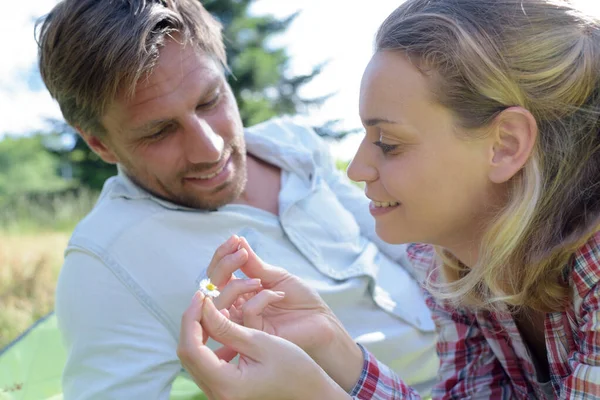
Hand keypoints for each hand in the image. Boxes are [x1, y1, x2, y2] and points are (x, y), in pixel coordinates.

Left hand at [177, 292, 349, 399]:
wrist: (312, 394)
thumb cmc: (295, 369)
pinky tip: (221, 327)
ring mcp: (219, 394)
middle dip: (193, 322)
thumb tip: (204, 307)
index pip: (191, 348)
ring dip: (200, 331)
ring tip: (212, 308)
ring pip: (195, 358)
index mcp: (226, 384)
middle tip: (205, 298)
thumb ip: (228, 327)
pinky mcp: (225, 390)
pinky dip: (209, 343)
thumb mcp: (261, 342)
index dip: (192, 318)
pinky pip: (206, 363)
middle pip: (188, 353)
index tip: (202, 296)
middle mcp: (217, 394)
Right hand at [207, 236, 363, 391]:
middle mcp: (235, 308)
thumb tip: (238, 241)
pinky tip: (278, 295)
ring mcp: (242, 323)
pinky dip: (260, 298)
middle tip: (241, 253)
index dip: (222, 255)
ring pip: (220, 303)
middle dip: (223, 265)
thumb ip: (254, 264)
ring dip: (236, 283)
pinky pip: (246, 313)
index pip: (217, 274)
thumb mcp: (276, 276)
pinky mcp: (254, 336)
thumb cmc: (300, 299)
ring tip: (259, 278)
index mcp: (238, 293)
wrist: (321, 321)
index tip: (235, 239)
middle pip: (211, 287)